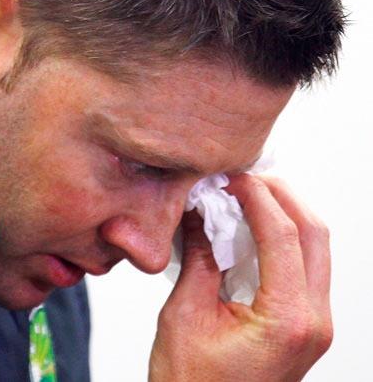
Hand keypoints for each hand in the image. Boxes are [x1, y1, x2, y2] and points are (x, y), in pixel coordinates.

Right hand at [149, 174, 331, 381]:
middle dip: (280, 195)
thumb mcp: (185, 315)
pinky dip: (282, 238)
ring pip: (316, 247)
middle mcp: (314, 321)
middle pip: (315, 234)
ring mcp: (315, 323)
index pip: (284, 235)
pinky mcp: (305, 323)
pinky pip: (305, 266)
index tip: (231, 176)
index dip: (256, 196)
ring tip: (244, 196)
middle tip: (242, 177)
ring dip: (284, 213)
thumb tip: (199, 211)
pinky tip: (250, 228)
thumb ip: (198, 258)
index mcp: (288, 320)